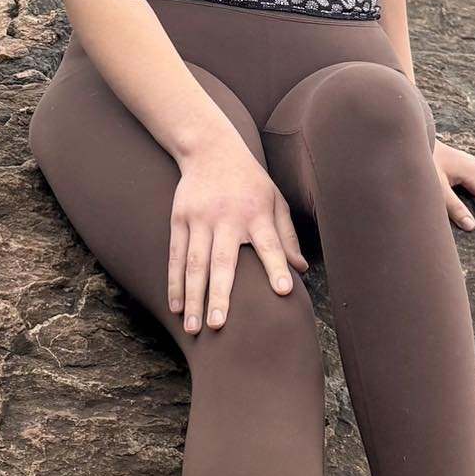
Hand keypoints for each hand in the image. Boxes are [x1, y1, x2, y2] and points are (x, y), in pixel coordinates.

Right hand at [169, 135, 310, 334]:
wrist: (210, 148)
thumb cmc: (249, 180)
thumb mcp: (275, 200)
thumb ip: (287, 235)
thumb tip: (300, 270)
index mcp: (257, 213)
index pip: (270, 244)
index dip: (276, 267)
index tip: (283, 291)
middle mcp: (227, 217)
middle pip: (223, 261)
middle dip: (220, 295)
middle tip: (219, 326)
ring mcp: (200, 218)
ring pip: (195, 263)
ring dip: (193, 297)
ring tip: (193, 328)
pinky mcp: (179, 218)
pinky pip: (176, 255)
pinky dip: (175, 282)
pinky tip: (175, 306)